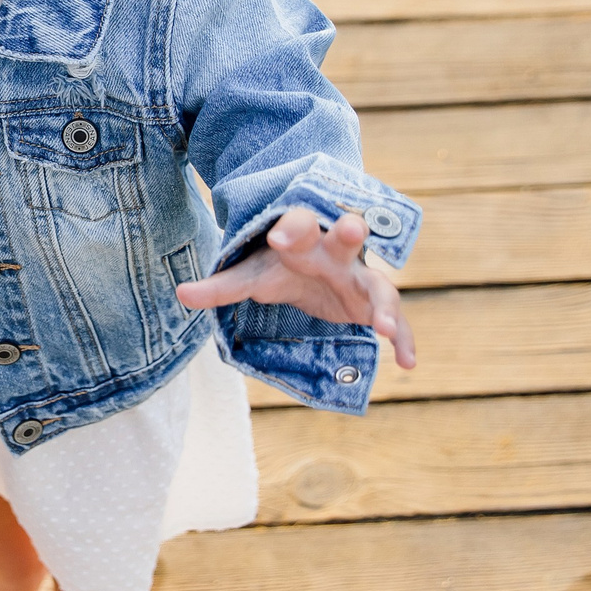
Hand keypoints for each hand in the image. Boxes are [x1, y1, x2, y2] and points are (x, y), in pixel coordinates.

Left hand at [175, 206, 416, 369]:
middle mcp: (337, 252)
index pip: (298, 226)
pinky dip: (404, 340)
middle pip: (346, 238)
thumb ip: (221, 285)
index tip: (279, 237)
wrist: (317, 260)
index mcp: (303, 237)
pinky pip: (397, 321)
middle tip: (351, 229)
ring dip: (385, 303)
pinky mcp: (374, 304)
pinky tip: (408, 364)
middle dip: (348, 232)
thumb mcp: (251, 274)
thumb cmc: (282, 264)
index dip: (291, 230)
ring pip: (378, 284)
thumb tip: (181, 294)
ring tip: (384, 328)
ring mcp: (360, 277)